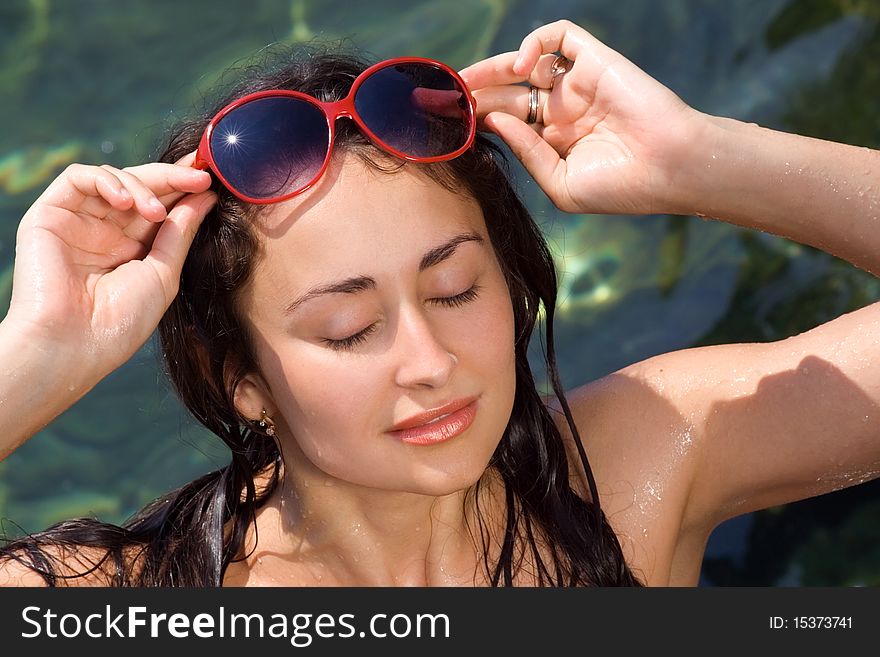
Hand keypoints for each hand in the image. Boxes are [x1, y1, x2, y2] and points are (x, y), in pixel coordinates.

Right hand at [5, 156, 214, 378]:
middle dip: (172, 177)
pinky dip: (106, 180)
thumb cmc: (121, 321)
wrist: (73, 345)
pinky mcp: (49, 215)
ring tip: (158, 211)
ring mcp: (78, 221)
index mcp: (133, 247)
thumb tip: (207, 195)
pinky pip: (78, 178)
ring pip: (113, 178)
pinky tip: (127, 202)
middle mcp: (105, 231)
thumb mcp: (163, 273)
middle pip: (141, 186)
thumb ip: (182, 232)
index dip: (184, 187)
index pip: (161, 204)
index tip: (213, 179)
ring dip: (142, 185)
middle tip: (200, 176)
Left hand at [459, 19, 706, 215]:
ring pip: (524, 64)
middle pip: (507, 95)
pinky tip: (520, 70)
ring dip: (492, 69)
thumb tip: (493, 122)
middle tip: (442, 98)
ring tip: (466, 83)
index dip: (476, 121)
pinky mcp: (594, 60)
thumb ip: (525, 152)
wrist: (669, 168)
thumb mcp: (560, 183)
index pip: (505, 124)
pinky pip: (558, 37)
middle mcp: (563, 111)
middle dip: (474, 95)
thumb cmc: (620, 187)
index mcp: (554, 143)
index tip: (445, 124)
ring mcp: (577, 85)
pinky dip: (535, 44)